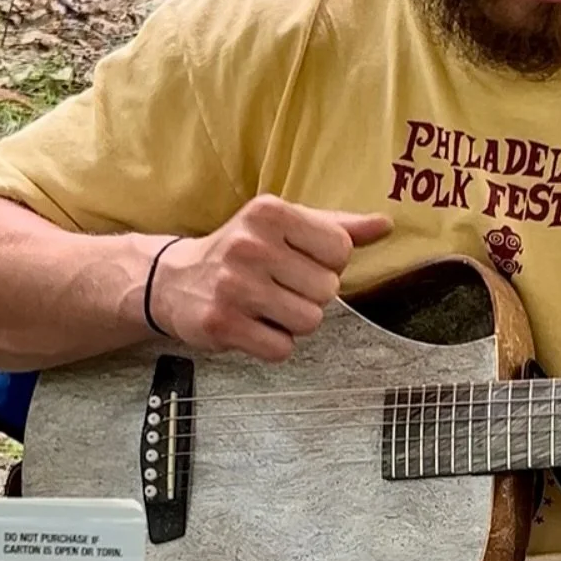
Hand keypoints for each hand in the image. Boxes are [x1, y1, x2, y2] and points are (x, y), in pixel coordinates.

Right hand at [149, 195, 391, 361]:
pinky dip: (273, 344)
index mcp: (270, 213)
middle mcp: (249, 245)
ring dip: (293, 321)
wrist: (175, 280)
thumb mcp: (286, 226)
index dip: (328, 264)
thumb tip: (386, 224)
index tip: (298, 261)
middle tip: (278, 286)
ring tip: (267, 306)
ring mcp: (233, 286)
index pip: (340, 249)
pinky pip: (281, 348)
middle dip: (309, 295)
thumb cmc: (244, 251)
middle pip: (327, 290)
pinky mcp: (222, 323)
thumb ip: (339, 226)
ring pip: (309, 321)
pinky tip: (253, 325)